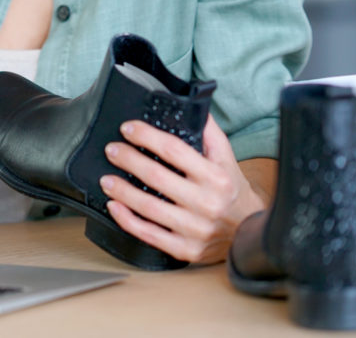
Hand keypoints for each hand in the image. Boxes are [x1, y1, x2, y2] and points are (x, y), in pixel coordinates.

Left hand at [98, 115, 264, 263]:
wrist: (249, 233)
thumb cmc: (232, 191)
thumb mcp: (227, 158)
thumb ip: (209, 132)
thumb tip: (192, 106)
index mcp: (216, 177)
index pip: (174, 150)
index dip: (147, 136)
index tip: (128, 129)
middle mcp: (206, 203)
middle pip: (156, 177)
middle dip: (128, 160)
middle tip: (112, 150)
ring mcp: (195, 229)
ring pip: (148, 207)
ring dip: (121, 191)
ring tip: (106, 179)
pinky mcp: (185, 249)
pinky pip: (148, 235)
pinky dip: (126, 220)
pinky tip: (114, 206)